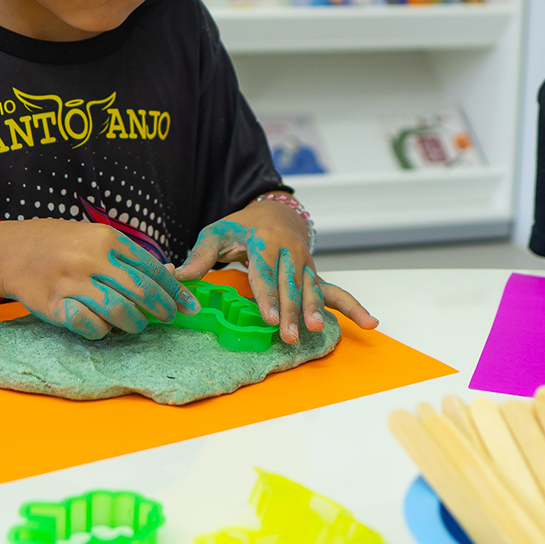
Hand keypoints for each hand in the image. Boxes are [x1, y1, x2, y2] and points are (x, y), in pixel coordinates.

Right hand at [0, 220, 196, 339]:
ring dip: (134, 324)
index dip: (174, 290)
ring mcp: (73, 282)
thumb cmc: (60, 244)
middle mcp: (92, 259)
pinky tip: (104, 328)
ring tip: (136, 325)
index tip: (188, 305)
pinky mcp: (55, 305)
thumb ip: (126, 256)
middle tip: (168, 317)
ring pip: (119, 311)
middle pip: (140, 291)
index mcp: (107, 239)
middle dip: (161, 309)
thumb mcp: (94, 238)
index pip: (151, 269)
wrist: (11, 250)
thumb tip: (167, 274)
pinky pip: (90, 326)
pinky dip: (102, 331)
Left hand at [177, 199, 376, 344]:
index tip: (266, 318)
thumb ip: (198, 256)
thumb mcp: (216, 233)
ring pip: (312, 289)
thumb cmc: (241, 226)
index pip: (264, 271)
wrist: (275, 208)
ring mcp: (306, 262)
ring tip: (316, 330)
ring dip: (315, 311)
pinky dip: (353, 307)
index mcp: (264, 239)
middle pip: (290, 284)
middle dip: (290, 310)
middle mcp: (290, 250)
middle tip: (287, 335)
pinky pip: (335, 290)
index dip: (266, 295)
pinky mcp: (314, 273)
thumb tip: (173, 275)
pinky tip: (370, 323)